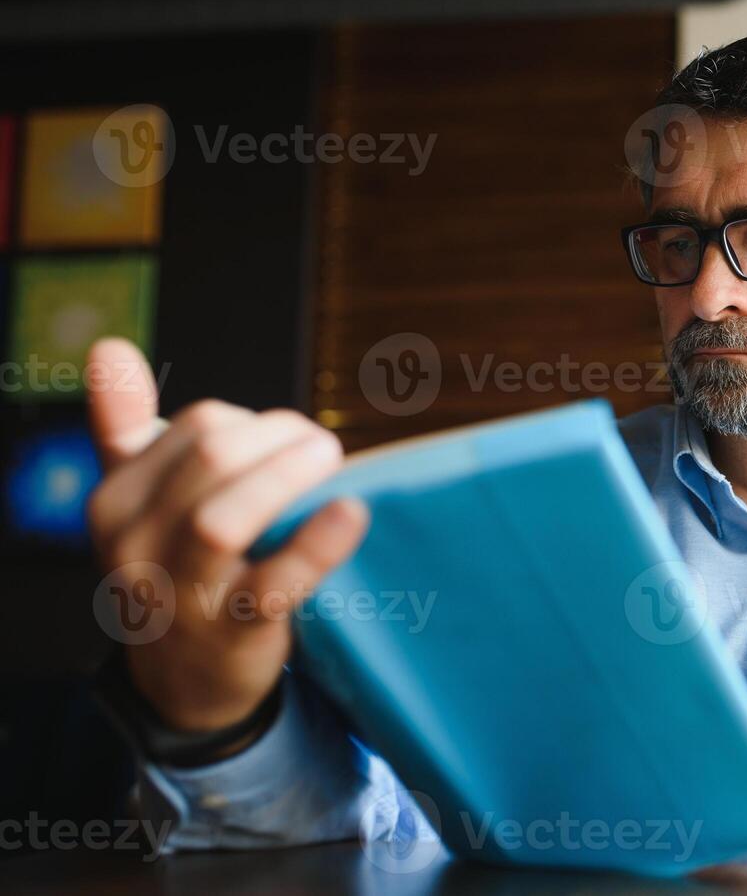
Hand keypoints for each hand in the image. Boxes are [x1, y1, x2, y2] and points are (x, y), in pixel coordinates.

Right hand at [86, 337, 368, 737]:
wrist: (185, 683)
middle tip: (322, 447)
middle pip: (214, 456)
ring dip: (289, 476)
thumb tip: (109, 348)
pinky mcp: (233, 631)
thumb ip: (123, 425)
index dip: (256, 422)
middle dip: (281, 438)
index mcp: (116, 500)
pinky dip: (316, 543)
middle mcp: (136, 544)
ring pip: (225, 517)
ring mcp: (182, 592)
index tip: (287, 444)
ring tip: (332, 458)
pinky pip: (274, 582)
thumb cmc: (175, 569)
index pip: (198, 425)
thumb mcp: (140, 502)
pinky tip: (351, 512)